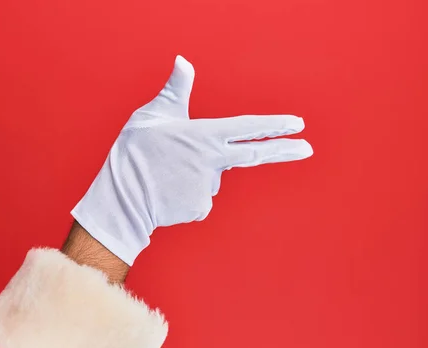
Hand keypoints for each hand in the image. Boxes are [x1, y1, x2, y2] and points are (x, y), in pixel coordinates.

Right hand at [72, 55, 312, 264]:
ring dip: (195, 173)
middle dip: (284, 150)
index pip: (247, 128)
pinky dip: (187, 193)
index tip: (298, 123)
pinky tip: (168, 191)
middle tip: (308, 148)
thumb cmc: (135, 152)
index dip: (274, 124)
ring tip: (165, 174)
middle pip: (254, 155)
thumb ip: (175, 89)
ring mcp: (208, 188)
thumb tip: (183, 60)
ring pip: (211, 177)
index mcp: (204, 136)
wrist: (120, 198)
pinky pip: (200, 197)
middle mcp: (212, 163)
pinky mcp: (199, 208)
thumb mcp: (153, 114)